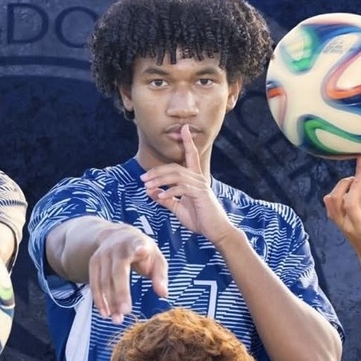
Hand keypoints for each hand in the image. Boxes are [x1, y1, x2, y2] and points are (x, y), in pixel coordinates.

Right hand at [88, 224, 168, 322]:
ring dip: (110, 302)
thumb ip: (160, 275)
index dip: (138, 248)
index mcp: (135, 242)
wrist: (116, 236)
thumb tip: (163, 294)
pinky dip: (100, 300)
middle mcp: (116, 248)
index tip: (141, 250)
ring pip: (104, 281)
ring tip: (117, 319)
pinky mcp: (93, 263)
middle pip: (117, 272)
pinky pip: (94, 284)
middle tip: (126, 312)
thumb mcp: (156, 257)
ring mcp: (102, 255)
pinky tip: (106, 313)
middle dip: (121, 292)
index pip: (136, 245)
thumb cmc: (142, 250)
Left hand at [139, 125, 236, 244]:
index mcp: (195, 179)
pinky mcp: (200, 194)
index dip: (188, 141)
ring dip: (159, 180)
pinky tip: (160, 196)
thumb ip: (166, 199)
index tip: (184, 128)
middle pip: (175, 167)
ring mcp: (200, 185)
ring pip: (176, 175)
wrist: (217, 232)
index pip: (191, 156)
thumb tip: (150, 191)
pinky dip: (169, 191)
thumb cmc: (200, 220)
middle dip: (157, 171)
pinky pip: (182, 188)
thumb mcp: (179, 209)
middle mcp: (198, 179)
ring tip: (147, 186)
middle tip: (143, 178)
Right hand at [323, 156, 360, 274]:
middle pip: (336, 201)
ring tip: (360, 180)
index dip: (338, 185)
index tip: (351, 176)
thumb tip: (354, 183)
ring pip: (349, 206)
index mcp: (343, 222)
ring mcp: (360, 229)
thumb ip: (356, 203)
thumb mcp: (359, 220)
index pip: (331, 201)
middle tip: (355, 177)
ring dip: (354, 189)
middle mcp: (347, 225)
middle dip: (343, 184)